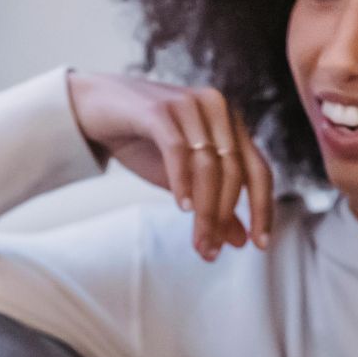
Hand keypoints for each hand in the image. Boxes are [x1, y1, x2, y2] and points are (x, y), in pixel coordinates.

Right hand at [66, 71, 274, 260]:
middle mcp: (217, 109)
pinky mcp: (159, 108)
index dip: (263, 209)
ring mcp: (189, 105)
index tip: (260, 244)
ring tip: (198, 241)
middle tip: (211, 251)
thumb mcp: (183, 178)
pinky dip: (182, 181)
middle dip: (223, 217)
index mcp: (230, 124)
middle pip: (234, 172)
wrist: (93, 107)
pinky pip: (178, 150)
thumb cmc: (142, 141)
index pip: (259, 170)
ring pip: (209, 165)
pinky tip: (182, 207)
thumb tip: (240, 240)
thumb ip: (213, 203)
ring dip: (205, 210)